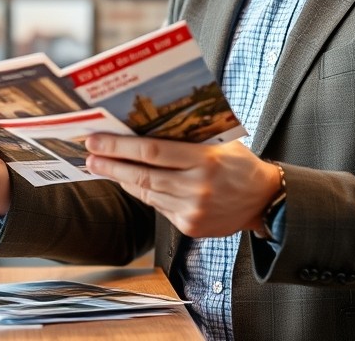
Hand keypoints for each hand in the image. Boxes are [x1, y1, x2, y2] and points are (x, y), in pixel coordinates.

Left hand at [84, 134, 279, 238]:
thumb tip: (143, 127)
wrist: (264, 200)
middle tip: (90, 155)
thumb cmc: (239, 163)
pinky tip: (130, 182)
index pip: (152, 152)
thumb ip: (187, 137)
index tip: (97, 140)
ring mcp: (193, 210)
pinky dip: (142, 193)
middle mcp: (198, 187)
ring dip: (121, 179)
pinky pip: (157, 207)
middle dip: (111, 164)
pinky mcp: (190, 226)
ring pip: (147, 193)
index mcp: (205, 160)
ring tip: (103, 166)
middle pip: (143, 175)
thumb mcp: (219, 142)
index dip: (119, 146)